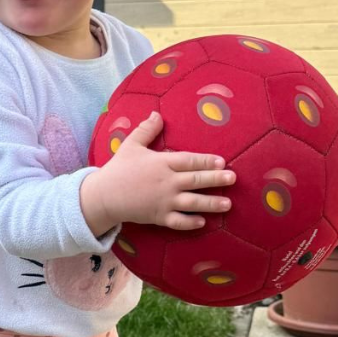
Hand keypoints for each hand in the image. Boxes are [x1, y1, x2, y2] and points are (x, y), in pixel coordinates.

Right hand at [81, 111, 234, 234]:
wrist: (104, 196)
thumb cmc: (118, 169)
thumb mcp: (131, 145)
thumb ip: (147, 130)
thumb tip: (157, 113)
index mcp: (161, 163)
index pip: (188, 161)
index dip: (205, 161)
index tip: (222, 161)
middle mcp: (166, 182)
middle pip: (195, 180)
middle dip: (215, 179)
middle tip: (233, 178)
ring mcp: (163, 201)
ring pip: (192, 203)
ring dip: (211, 203)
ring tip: (227, 204)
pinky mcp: (158, 217)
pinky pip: (178, 221)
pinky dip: (191, 222)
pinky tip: (203, 221)